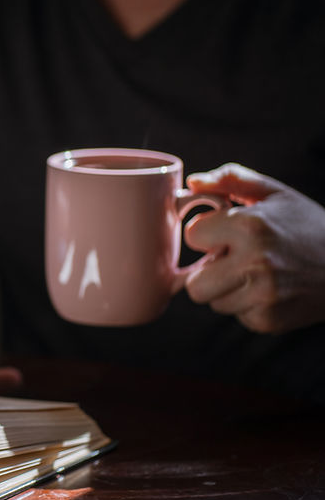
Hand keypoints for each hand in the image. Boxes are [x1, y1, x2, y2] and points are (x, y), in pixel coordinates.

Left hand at [184, 163, 324, 332]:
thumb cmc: (308, 226)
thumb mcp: (274, 193)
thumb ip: (230, 179)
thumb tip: (193, 182)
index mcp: (249, 226)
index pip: (192, 235)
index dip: (206, 234)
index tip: (225, 234)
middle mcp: (254, 262)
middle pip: (194, 284)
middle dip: (208, 273)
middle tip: (234, 261)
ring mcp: (262, 295)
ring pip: (213, 302)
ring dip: (228, 290)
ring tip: (258, 274)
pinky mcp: (268, 319)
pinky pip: (236, 316)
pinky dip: (248, 305)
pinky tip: (271, 291)